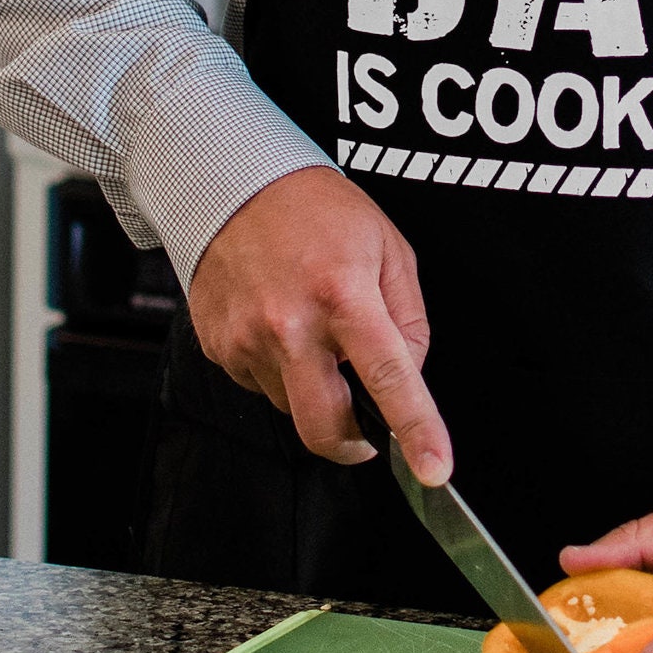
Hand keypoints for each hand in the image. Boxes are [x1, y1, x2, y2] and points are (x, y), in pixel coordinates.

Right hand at [186, 166, 451, 485]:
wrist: (234, 183)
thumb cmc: (317, 211)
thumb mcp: (389, 248)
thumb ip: (409, 318)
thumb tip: (409, 374)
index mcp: (344, 294)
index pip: (389, 377)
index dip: (417, 430)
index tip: (433, 468)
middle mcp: (291, 323)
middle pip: (325, 426)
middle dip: (352, 444)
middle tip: (366, 433)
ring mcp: (248, 339)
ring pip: (291, 406)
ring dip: (312, 388)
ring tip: (313, 331)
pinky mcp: (219, 347)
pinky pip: (259, 384)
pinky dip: (278, 369)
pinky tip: (280, 324)